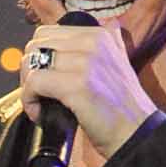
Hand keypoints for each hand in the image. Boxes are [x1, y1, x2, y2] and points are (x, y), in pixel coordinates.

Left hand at [18, 20, 152, 156]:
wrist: (137, 134)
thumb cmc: (122, 109)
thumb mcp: (116, 64)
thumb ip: (99, 47)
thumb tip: (80, 37)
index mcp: (100, 35)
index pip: (48, 33)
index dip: (39, 57)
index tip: (46, 80)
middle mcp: (93, 43)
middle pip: (36, 44)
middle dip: (30, 70)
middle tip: (39, 93)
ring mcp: (85, 62)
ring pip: (32, 61)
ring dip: (28, 86)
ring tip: (40, 104)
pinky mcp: (76, 84)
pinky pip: (34, 83)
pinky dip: (29, 101)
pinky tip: (40, 114)